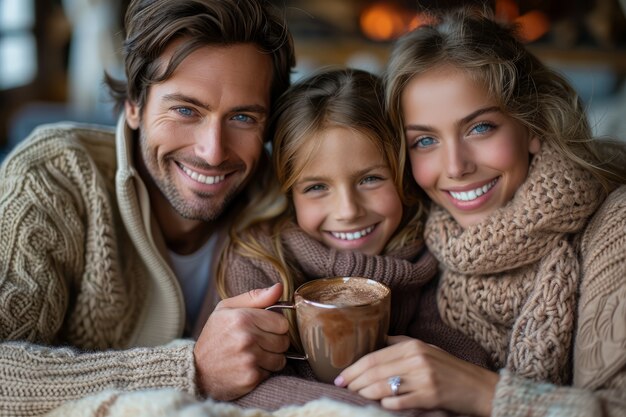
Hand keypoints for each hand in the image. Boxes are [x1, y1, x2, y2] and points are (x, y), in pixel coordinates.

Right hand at [194, 283, 289, 399]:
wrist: (197, 370)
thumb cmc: (214, 336)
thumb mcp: (227, 309)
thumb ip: (255, 297)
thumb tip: (280, 287)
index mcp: (243, 318)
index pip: (283, 323)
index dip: (275, 326)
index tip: (263, 329)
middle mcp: (247, 338)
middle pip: (284, 341)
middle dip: (274, 342)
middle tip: (256, 343)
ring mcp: (249, 359)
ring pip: (280, 359)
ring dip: (271, 358)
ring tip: (253, 355)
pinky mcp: (251, 377)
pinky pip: (271, 373)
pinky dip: (263, 371)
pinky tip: (248, 367)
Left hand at [334, 335, 498, 416]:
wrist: (479, 387)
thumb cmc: (449, 369)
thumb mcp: (425, 349)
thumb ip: (399, 345)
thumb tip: (373, 343)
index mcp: (412, 346)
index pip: (374, 357)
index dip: (353, 368)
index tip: (340, 376)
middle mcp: (416, 359)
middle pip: (374, 371)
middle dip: (354, 382)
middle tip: (342, 388)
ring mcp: (423, 378)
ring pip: (383, 387)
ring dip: (365, 394)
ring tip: (355, 397)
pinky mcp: (430, 396)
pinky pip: (399, 402)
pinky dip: (386, 405)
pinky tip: (379, 406)